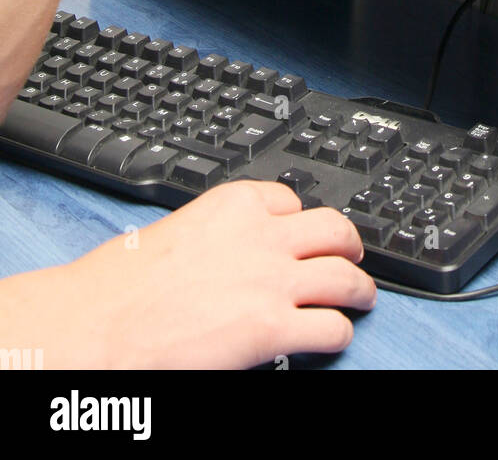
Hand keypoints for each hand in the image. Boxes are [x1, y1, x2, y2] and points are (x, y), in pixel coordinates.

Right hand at [0, 180, 375, 368]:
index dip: (302, 220)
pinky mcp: (272, 329)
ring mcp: (272, 281)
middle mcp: (261, 236)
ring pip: (344, 277)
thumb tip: (231, 255)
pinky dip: (338, 333)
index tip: (306, 232)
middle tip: (352, 257)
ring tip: (361, 297)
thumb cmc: (118, 287)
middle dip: (348, 245)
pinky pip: (331, 327)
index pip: (291, 199)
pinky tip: (332, 337)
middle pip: (333, 229)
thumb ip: (217, 235)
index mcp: (233, 204)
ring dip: (358, 289)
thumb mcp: (176, 230)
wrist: (95, 327)